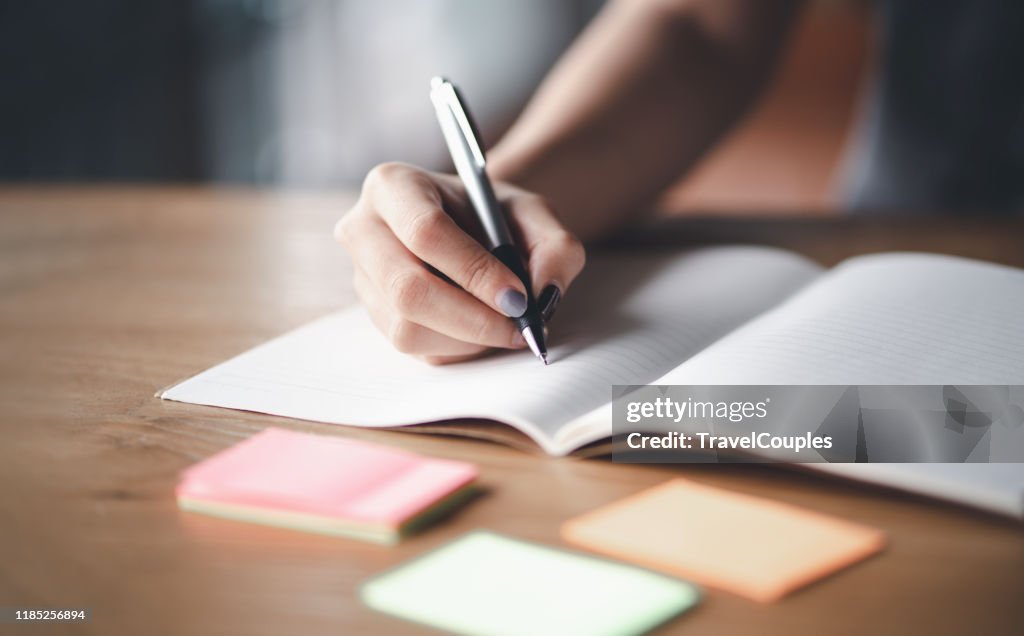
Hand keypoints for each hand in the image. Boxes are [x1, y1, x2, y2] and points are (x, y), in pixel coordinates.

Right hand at [335, 162, 585, 364]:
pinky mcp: (373, 316)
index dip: (474, 271)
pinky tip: (482, 329)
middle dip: (471, 318)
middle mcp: (363, 230)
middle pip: (407, 288)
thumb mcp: (534, 214)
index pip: (426, 232)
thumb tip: (543, 295)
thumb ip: (555, 247)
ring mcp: (362, 277)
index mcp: (393, 185)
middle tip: (518, 327)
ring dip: (467, 339)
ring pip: (406, 328)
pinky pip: (413, 348)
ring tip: (505, 326)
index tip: (518, 297)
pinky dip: (457, 348)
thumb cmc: (496, 216)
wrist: (471, 230)